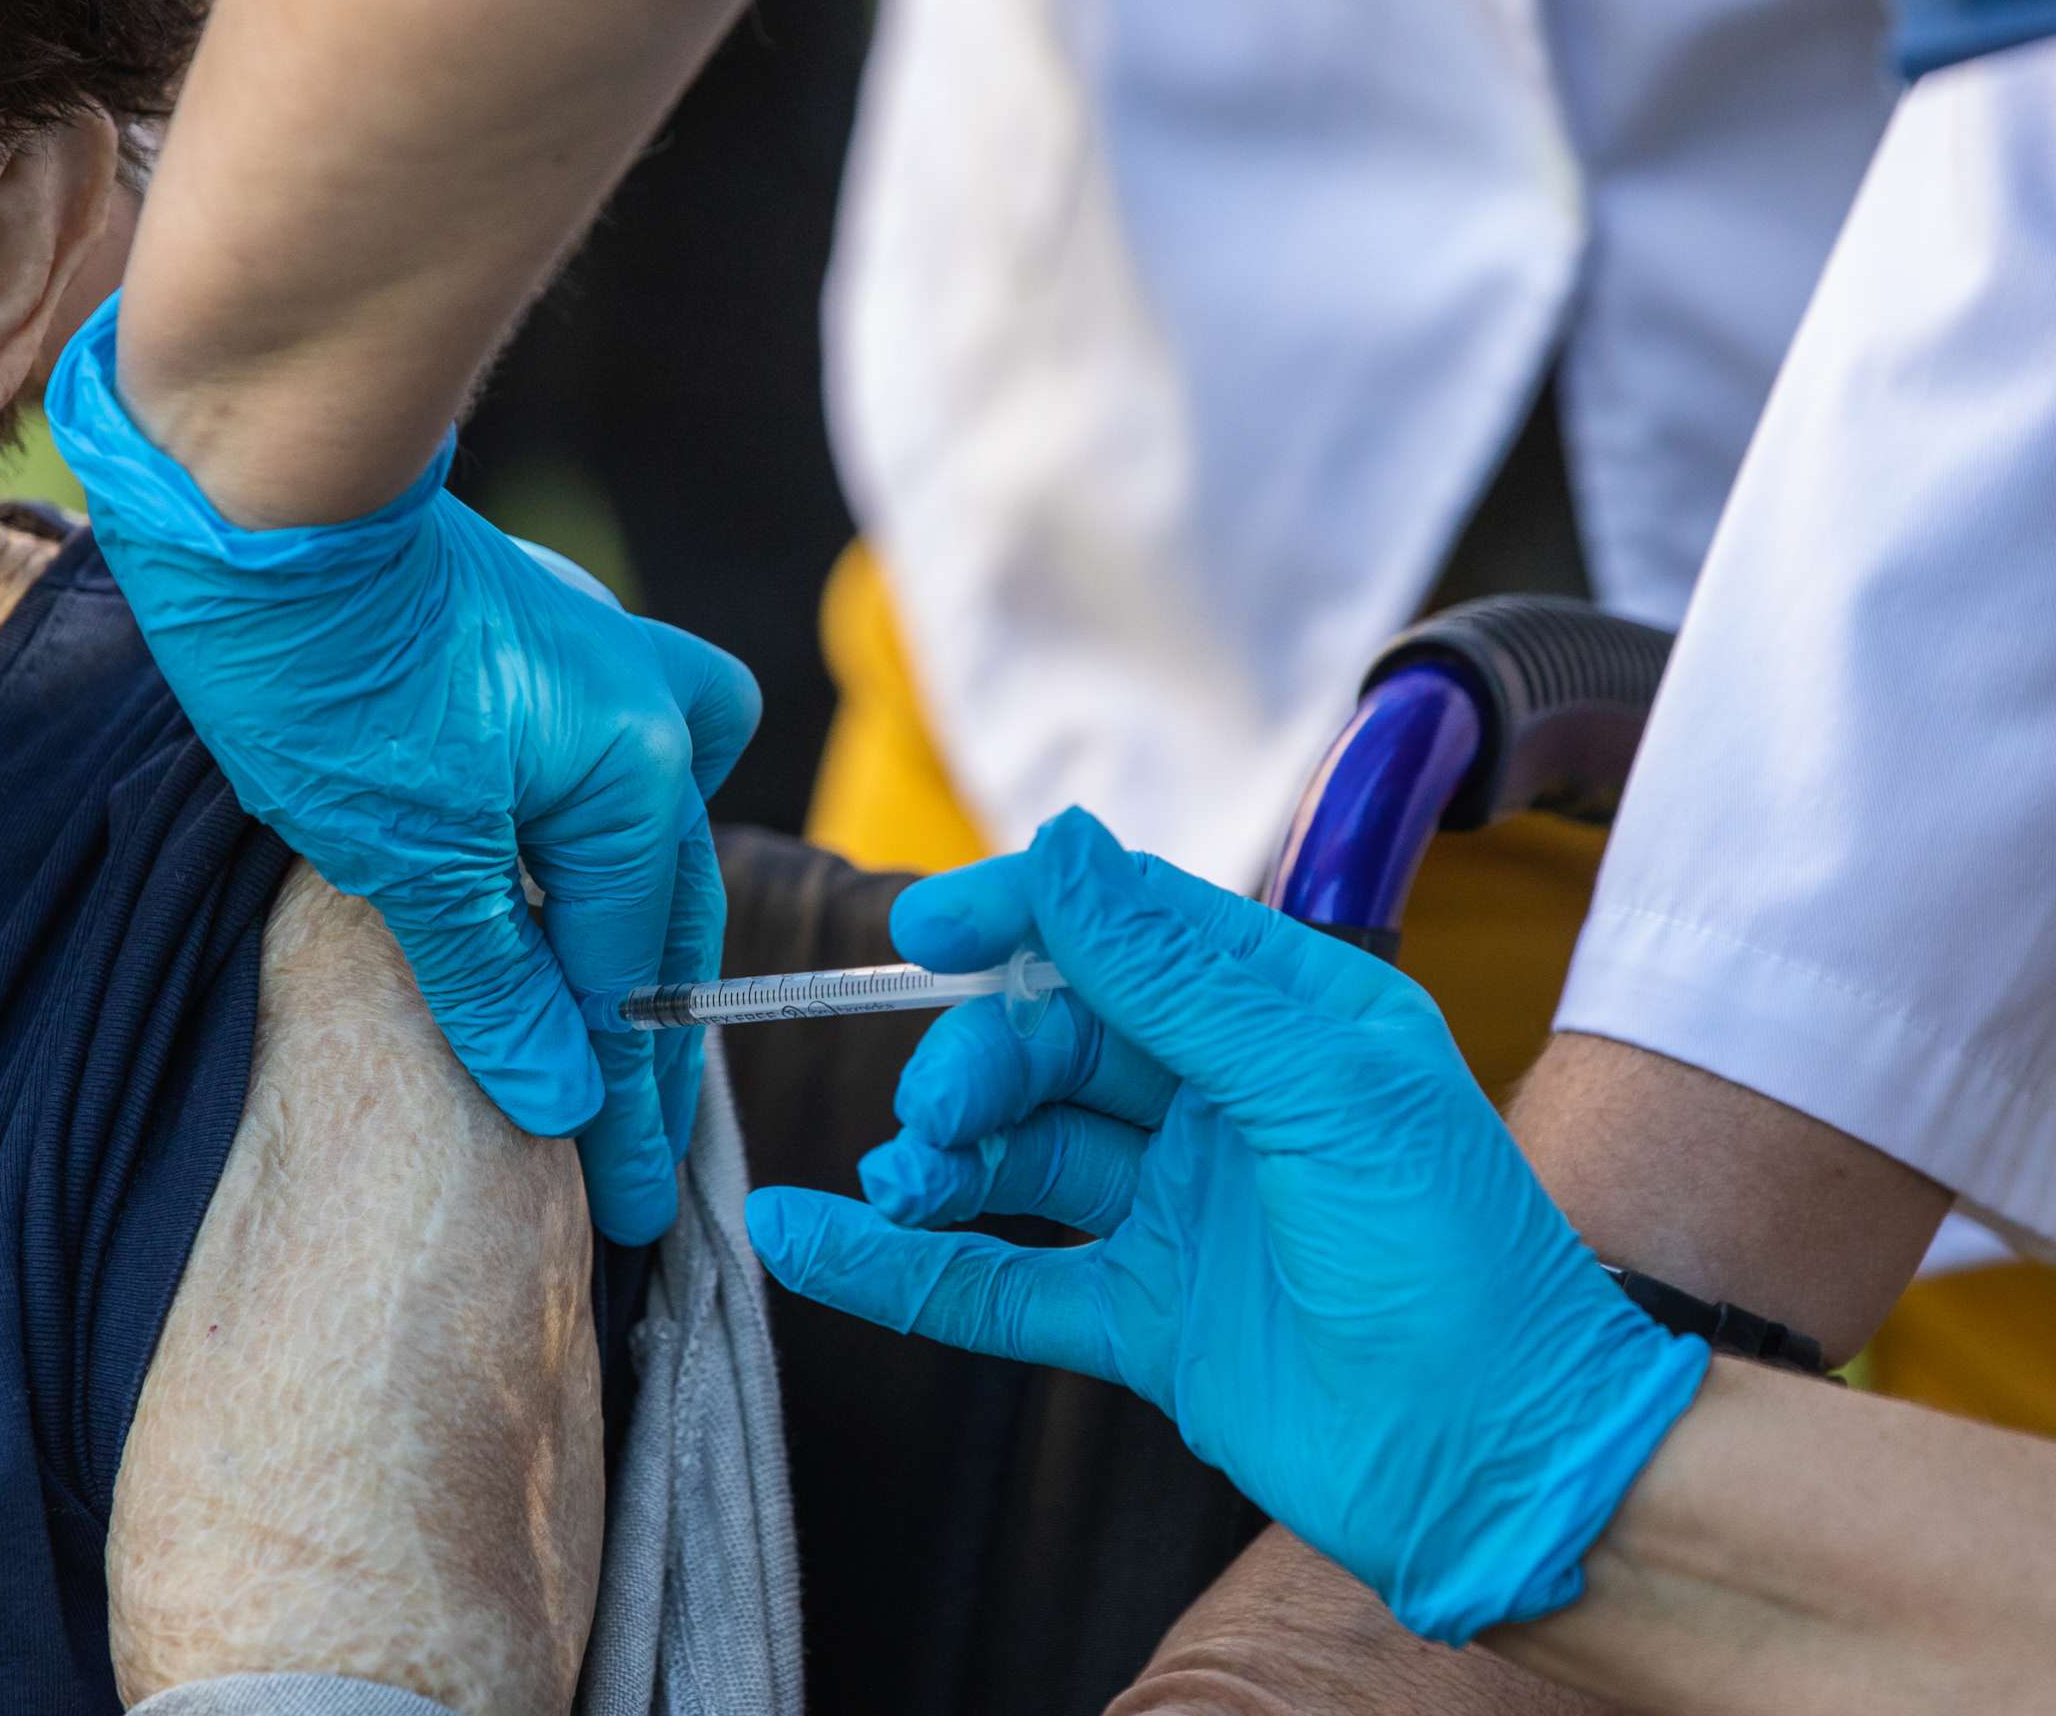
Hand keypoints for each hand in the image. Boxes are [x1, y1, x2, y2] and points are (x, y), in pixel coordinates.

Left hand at [49, 298, 758, 1244]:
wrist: (266, 500)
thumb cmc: (329, 667)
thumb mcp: (407, 854)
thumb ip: (496, 981)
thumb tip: (566, 1096)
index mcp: (638, 779)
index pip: (634, 981)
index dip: (625, 1104)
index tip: (628, 1206)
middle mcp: (651, 725)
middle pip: (666, 918)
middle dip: (642, 1044)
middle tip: (629, 1163)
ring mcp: (609, 676)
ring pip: (656, 838)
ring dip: (632, 933)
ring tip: (604, 1029)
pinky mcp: (552, 653)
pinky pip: (613, 776)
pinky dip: (594, 848)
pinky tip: (551, 884)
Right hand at [744, 808, 1709, 1641]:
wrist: (1508, 1471)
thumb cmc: (1461, 1262)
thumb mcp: (1325, 1089)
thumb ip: (1179, 975)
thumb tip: (1061, 844)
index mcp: (1284, 1017)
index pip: (1123, 930)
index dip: (1019, 918)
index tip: (921, 929)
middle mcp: (1221, 1104)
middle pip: (1052, 1045)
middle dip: (977, 1066)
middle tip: (936, 1117)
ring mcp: (1176, 1214)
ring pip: (1019, 1156)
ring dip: (942, 1161)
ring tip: (901, 1184)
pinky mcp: (1141, 1323)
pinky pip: (998, 1283)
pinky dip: (903, 1267)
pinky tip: (808, 1240)